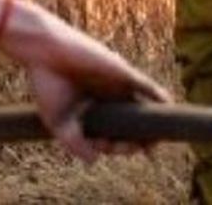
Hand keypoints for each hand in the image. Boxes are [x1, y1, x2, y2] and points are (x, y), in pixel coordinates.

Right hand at [0, 0, 169, 160]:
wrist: (43, 52)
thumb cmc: (47, 84)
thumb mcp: (58, 123)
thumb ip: (76, 144)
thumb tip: (96, 160)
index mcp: (92, 110)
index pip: (111, 135)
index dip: (114, 146)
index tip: (105, 148)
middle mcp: (107, 98)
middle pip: (130, 124)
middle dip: (137, 141)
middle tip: (142, 150)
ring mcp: (116, 85)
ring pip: (141, 107)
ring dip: (151, 124)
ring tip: (158, 141)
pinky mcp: (122, 72)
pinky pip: (146, 86)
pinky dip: (158, 98)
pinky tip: (167, 110)